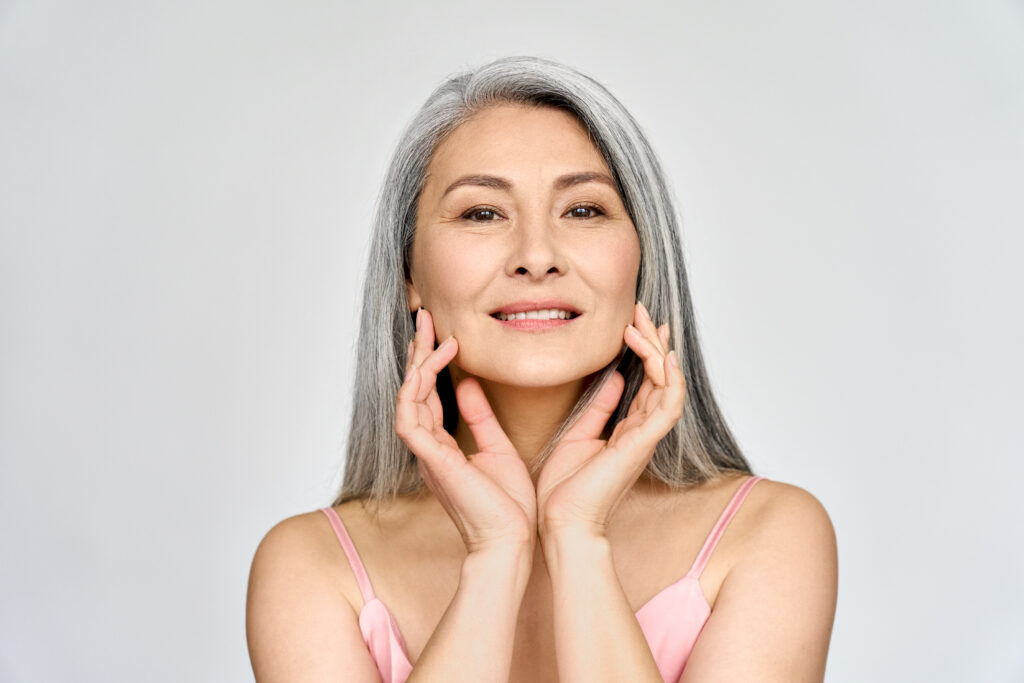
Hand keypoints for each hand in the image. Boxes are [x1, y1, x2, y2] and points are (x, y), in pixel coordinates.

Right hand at [395, 308, 536, 554]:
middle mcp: (428, 449)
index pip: (427, 396)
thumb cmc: (508, 505)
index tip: (441, 333)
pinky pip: (409, 418)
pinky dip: (417, 388)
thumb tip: (468, 384)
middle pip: (412, 391)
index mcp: (441, 448)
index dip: (430, 363)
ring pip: (407, 399)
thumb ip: (480, 416)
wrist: (512, 541)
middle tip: (425, 318)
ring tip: (431, 334)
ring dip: (417, 364)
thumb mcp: (497, 448)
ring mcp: (426, 455)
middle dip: (417, 353)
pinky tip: (434, 364)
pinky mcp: (432, 461)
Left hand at [535, 302, 685, 540]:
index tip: (634, 322)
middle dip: (655, 342)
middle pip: (662, 378)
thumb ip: (598, 407)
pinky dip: (668, 379)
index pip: (647, 383)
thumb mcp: (578, 434)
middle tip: (644, 311)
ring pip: (668, 386)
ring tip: (644, 324)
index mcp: (628, 431)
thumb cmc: (565, 488)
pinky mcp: (642, 444)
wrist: (561, 521)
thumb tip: (612, 377)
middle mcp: (642, 432)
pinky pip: (667, 406)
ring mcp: (645, 438)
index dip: (645, 351)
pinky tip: (660, 355)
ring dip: (659, 352)